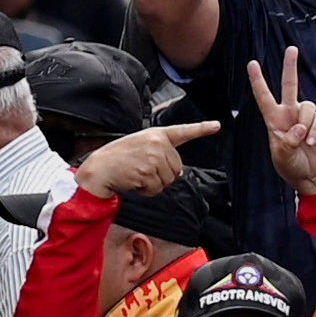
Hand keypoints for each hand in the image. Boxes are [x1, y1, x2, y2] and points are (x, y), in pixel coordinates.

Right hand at [73, 119, 220, 199]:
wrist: (98, 168)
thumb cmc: (118, 159)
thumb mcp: (141, 148)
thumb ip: (162, 155)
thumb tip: (179, 173)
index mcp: (156, 134)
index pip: (183, 131)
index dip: (202, 128)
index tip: (217, 125)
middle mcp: (157, 142)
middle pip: (177, 168)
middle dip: (161, 174)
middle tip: (141, 169)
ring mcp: (153, 156)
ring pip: (168, 180)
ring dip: (153, 183)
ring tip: (135, 174)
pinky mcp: (148, 171)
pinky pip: (157, 189)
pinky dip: (146, 191)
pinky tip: (133, 181)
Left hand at [247, 47, 315, 196]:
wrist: (311, 175)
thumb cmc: (291, 166)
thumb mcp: (282, 156)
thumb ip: (289, 141)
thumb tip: (300, 127)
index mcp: (273, 120)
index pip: (263, 97)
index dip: (258, 81)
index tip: (252, 64)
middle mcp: (289, 114)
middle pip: (290, 85)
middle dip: (290, 67)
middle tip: (291, 49)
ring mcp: (304, 117)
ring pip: (307, 106)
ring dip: (306, 123)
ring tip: (305, 141)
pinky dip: (315, 131)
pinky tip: (312, 142)